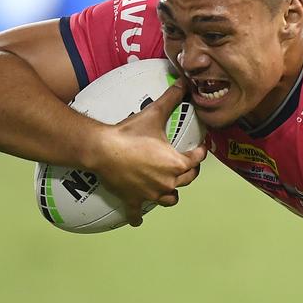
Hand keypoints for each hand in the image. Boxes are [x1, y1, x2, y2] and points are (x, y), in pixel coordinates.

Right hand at [87, 80, 208, 225]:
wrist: (101, 149)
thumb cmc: (129, 133)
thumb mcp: (154, 114)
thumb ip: (171, 98)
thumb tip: (185, 82)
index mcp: (176, 163)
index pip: (198, 160)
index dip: (201, 152)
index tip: (200, 148)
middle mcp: (168, 182)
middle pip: (187, 179)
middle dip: (189, 171)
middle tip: (186, 163)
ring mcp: (151, 193)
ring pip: (170, 199)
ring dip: (171, 193)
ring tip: (168, 186)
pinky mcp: (133, 199)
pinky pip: (137, 213)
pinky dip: (138, 216)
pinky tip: (138, 220)